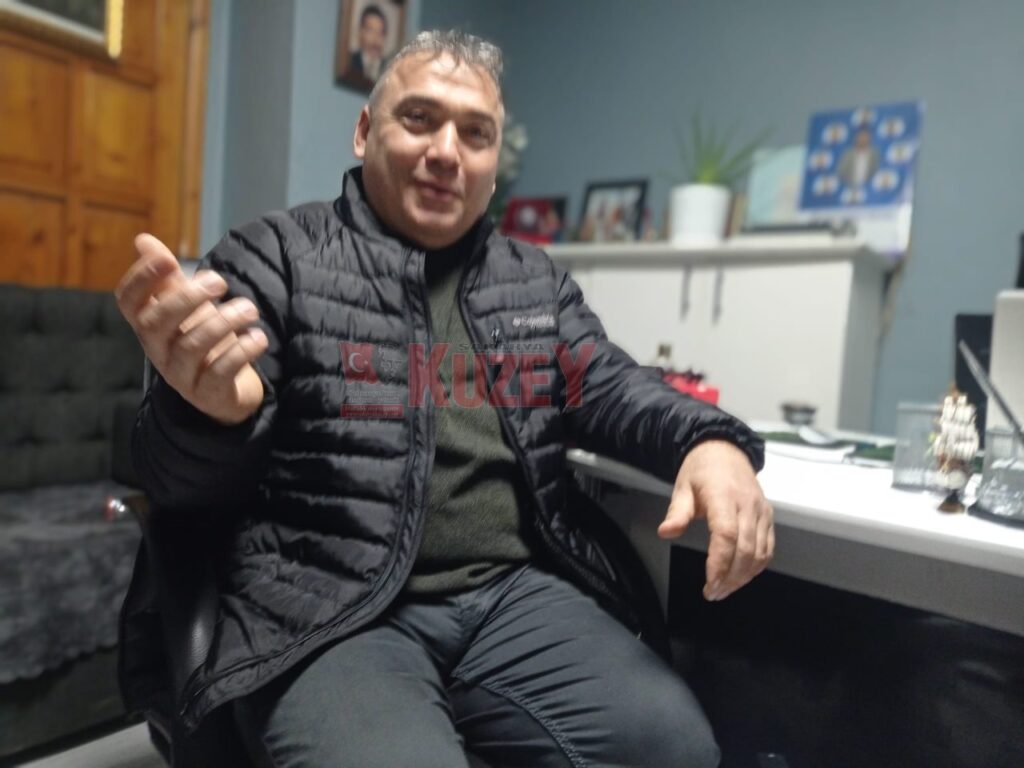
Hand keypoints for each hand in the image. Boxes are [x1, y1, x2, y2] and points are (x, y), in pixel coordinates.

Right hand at [115, 233, 268, 424]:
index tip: (166, 259)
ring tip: (249, 309)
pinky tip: (257, 336)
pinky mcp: (208, 393)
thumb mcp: (186, 308)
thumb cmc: (202, 340)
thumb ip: (168, 278)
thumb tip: (142, 240)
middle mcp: (158, 351)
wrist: (226, 390)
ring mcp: (181, 375)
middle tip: (220, 282)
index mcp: (149, 325)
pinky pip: (219, 373)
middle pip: (156, 323)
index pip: (128, 302)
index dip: (140, 279)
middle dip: (187, 298)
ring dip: (223, 322)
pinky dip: (241, 352)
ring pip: (191, 347)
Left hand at [657, 440, 773, 600]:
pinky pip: (768, 547)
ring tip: (724, 590)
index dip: (720, 562)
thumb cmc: (701, 471)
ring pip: (760, 552)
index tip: (709, 582)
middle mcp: (748, 505)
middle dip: (730, 577)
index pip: (727, 534)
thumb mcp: (683, 487)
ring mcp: (761, 511)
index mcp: (724, 496)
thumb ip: (677, 512)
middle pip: (745, 549)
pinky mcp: (769, 516)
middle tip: (713, 593)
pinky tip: (741, 576)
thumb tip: (665, 532)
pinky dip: (757, 566)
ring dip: (744, 576)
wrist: (726, 450)